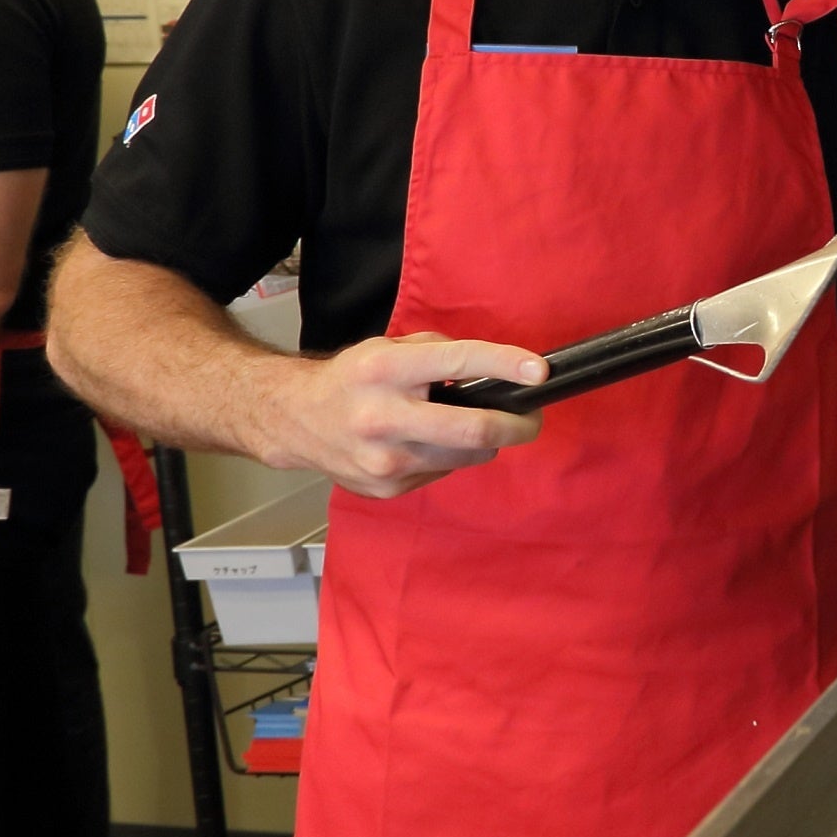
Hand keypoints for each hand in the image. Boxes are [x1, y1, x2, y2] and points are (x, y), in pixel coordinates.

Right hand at [256, 332, 546, 498]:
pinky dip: (453, 455)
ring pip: (467, 455)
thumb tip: (497, 371)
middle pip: (473, 428)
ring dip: (487, 441)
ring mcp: (384, 460)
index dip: (506, 365)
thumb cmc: (353, 379)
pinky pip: (444, 470)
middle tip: (533, 418)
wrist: (296, 420)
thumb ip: (441, 353)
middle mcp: (383, 417)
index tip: (540, 372)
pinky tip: (432, 442)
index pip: (459, 362)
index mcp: (385, 370)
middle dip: (517, 425)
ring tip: (480, 424)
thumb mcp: (390, 348)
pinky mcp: (386, 488)